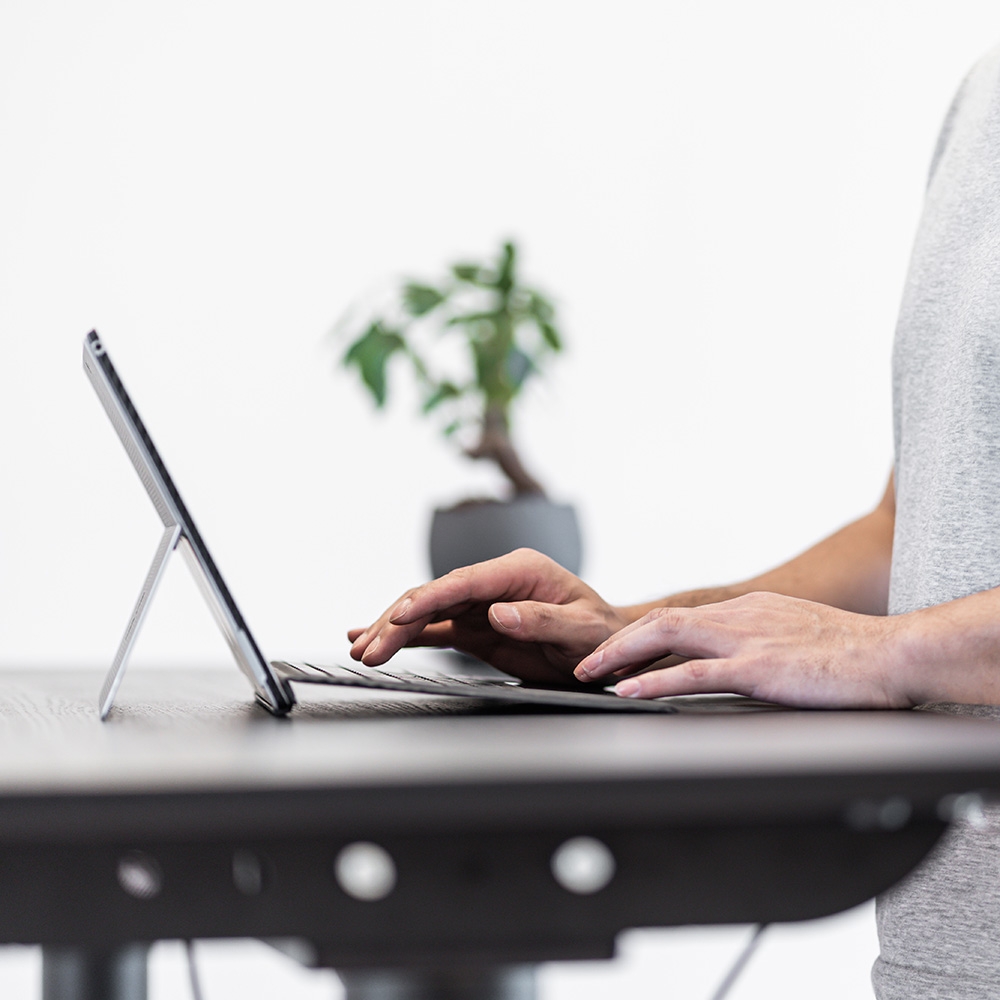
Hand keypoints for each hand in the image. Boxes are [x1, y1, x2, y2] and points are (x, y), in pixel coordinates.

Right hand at [348, 548, 629, 684]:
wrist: (607, 648)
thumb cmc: (602, 635)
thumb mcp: (581, 630)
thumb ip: (543, 621)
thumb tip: (498, 612)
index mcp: (521, 570)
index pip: (465, 581)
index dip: (430, 598)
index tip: (401, 616)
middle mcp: (495, 582)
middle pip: (436, 595)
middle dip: (398, 621)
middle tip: (369, 649)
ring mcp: (482, 604)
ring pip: (428, 612)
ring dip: (393, 631)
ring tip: (362, 651)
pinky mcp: (476, 627)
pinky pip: (434, 628)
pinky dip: (405, 636)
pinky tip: (376, 640)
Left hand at [573, 591, 909, 708]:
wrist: (892, 654)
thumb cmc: (849, 652)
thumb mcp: (792, 635)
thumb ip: (758, 642)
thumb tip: (734, 663)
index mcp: (746, 610)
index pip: (679, 618)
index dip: (640, 636)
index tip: (615, 653)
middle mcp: (738, 617)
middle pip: (660, 620)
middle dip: (616, 642)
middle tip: (586, 664)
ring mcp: (745, 639)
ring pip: (665, 637)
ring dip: (621, 656)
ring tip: (590, 674)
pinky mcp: (758, 668)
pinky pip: (694, 673)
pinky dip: (655, 682)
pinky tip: (630, 692)